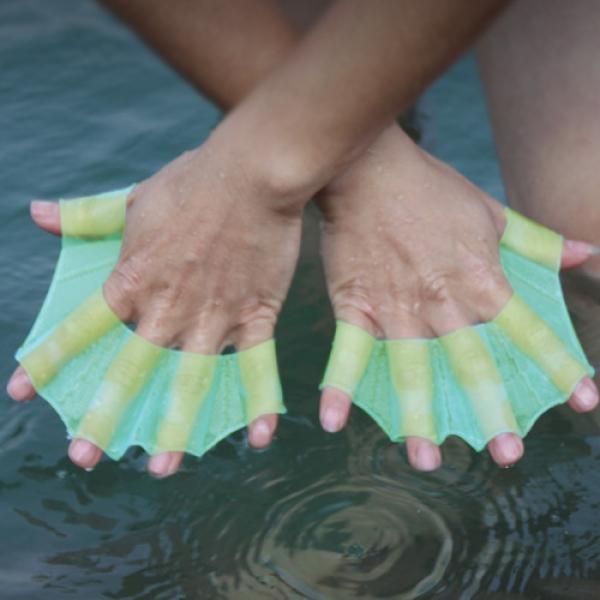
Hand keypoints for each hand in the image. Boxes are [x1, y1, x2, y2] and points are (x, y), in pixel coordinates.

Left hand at [7, 138, 304, 476]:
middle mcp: (167, 308)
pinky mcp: (255, 316)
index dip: (47, 362)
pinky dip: (258, 404)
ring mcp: (213, 317)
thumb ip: (87, 215)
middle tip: (83, 456)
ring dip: (173, 429)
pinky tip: (258, 439)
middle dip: (103, 416)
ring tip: (160, 469)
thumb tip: (35, 213)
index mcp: (133, 279)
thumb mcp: (134, 199)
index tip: (21, 392)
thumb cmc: (193, 182)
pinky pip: (256, 367)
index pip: (81, 329)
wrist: (251, 175)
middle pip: (130, 371)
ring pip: (190, 383)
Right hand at [316, 126, 598, 469]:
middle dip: (492, 411)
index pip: (528, 330)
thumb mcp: (491, 211)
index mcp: (481, 276)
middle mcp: (443, 301)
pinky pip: (348, 352)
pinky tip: (333, 422)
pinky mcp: (357, 306)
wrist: (369, 171)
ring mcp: (397, 307)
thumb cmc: (431, 189)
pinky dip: (340, 387)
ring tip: (427, 460)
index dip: (558, 365)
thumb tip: (588, 254)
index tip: (584, 399)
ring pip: (411, 369)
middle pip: (472, 363)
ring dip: (419, 417)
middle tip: (507, 455)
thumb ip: (537, 241)